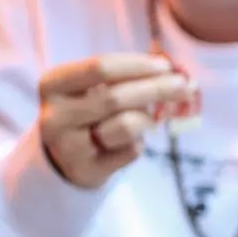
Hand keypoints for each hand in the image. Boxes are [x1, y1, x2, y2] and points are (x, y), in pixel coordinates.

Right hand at [38, 53, 193, 188]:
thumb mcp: (98, 87)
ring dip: (148, 120)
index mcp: (53, 84)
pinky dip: (140, 142)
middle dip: (156, 89)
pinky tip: (130, 142)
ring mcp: (67, 147)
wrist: (70, 157)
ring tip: (150, 120)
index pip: (100, 68)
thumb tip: (177, 73)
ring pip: (126, 125)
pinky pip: (131, 150)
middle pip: (116, 97)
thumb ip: (130, 77)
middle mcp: (54, 116)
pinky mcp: (85, 170)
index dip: (138, 65)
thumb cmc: (92, 111)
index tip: (166, 65)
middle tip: (185, 86)